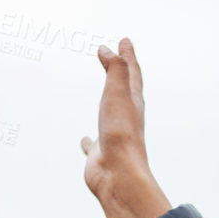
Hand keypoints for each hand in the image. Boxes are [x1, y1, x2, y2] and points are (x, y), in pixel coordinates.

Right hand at [81, 37, 172, 217]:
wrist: (119, 175)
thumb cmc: (121, 135)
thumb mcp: (118, 94)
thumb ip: (115, 70)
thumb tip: (109, 50)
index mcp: (133, 104)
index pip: (131, 74)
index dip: (128, 56)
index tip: (125, 42)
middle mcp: (126, 120)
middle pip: (124, 91)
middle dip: (121, 73)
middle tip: (117, 58)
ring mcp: (112, 137)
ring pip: (109, 115)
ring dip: (107, 103)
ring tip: (104, 95)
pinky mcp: (100, 155)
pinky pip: (93, 145)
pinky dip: (89, 141)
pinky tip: (86, 141)